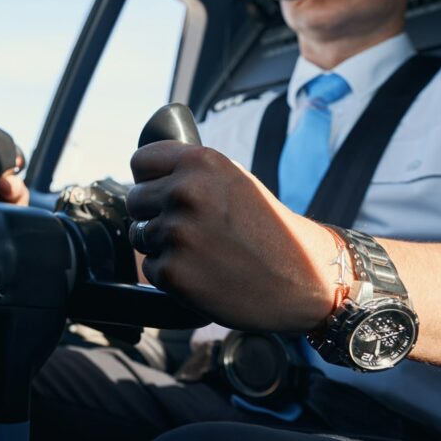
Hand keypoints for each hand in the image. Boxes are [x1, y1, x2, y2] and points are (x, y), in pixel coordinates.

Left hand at [127, 141, 338, 332]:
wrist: (305, 279)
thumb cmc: (268, 229)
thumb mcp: (235, 180)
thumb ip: (191, 172)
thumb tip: (147, 175)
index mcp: (200, 163)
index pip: (141, 162)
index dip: (149, 178)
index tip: (160, 189)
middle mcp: (186, 193)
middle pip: (135, 200)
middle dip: (154, 214)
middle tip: (190, 228)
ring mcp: (178, 234)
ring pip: (141, 235)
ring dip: (163, 245)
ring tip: (203, 251)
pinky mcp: (173, 273)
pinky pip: (150, 267)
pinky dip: (171, 274)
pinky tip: (203, 272)